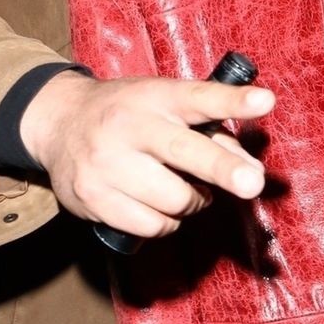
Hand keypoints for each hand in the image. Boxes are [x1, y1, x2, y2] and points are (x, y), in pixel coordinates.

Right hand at [19, 70, 275, 240]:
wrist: (58, 122)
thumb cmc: (131, 116)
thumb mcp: (168, 108)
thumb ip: (214, 133)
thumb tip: (250, 170)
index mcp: (155, 97)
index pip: (199, 97)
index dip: (233, 101)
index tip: (264, 102)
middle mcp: (129, 127)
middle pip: (185, 152)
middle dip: (223, 169)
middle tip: (252, 183)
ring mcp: (107, 164)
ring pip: (175, 200)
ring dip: (192, 201)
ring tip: (179, 185)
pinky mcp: (92, 197)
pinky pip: (152, 226)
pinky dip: (166, 222)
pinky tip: (155, 203)